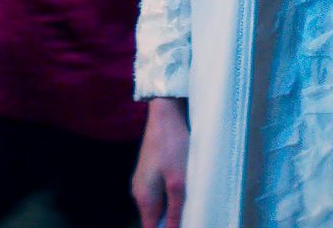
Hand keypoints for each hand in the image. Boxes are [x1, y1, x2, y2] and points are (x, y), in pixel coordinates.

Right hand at [132, 98, 189, 227]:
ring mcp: (143, 182)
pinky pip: (160, 194)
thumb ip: (175, 210)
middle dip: (171, 222)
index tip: (187, 225)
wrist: (165, 115)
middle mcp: (139, 193)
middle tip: (193, 215)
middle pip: (154, 220)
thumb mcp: (179, 181)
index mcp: (144, 198)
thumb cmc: (173, 146)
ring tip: (192, 204)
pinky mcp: (150, 173)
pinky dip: (172, 197)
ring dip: (173, 210)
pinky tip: (186, 190)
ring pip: (158, 206)